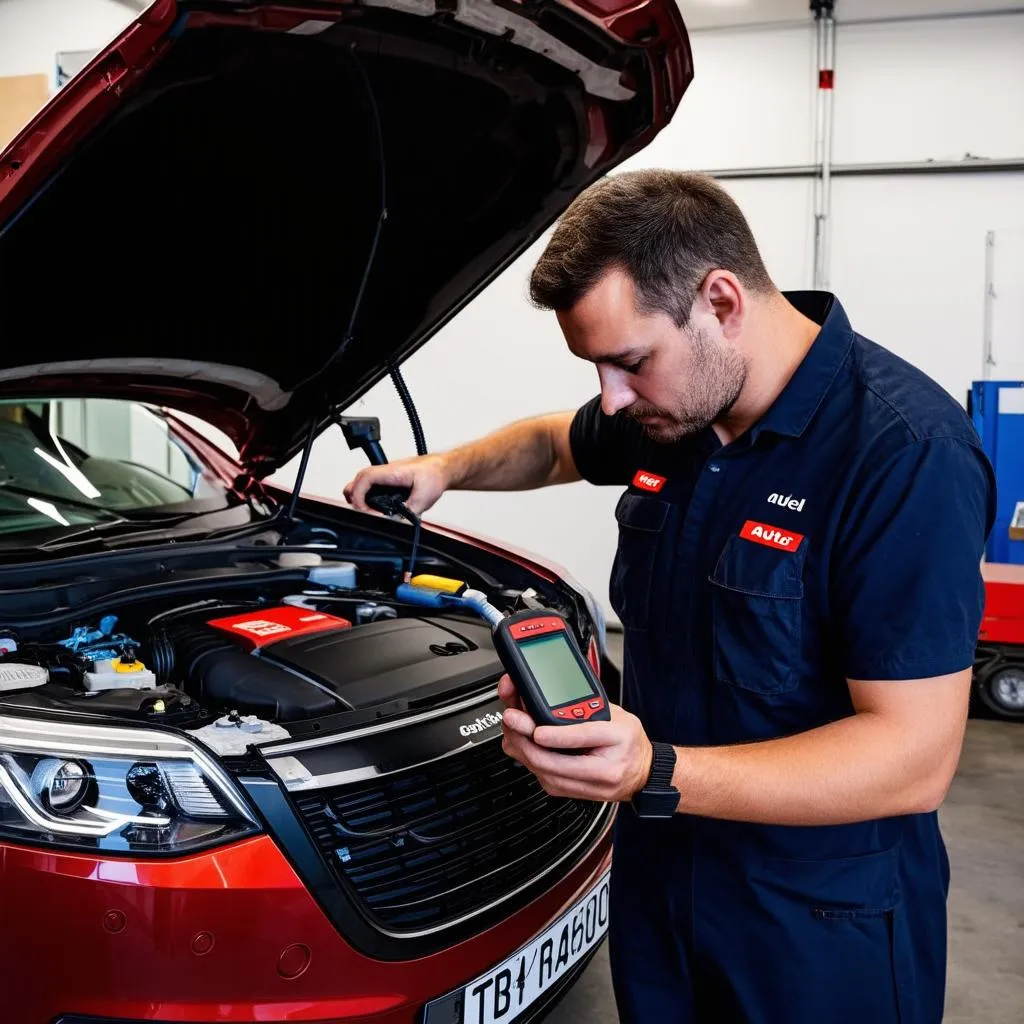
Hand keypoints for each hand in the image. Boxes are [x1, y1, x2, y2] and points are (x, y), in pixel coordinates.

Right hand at [343, 454, 449, 515]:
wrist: (443, 468)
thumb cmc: (435, 475)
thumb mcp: (425, 497)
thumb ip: (410, 511)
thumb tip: (398, 522)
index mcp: (392, 472)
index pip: (365, 478)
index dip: (359, 495)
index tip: (363, 510)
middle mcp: (385, 472)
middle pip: (357, 481)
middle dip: (355, 499)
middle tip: (365, 514)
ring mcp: (385, 476)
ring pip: (361, 483)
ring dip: (359, 497)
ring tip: (369, 513)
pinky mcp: (387, 480)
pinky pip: (370, 486)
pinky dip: (367, 497)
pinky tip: (376, 508)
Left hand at [497, 675, 653, 802]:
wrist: (643, 772)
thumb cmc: (629, 742)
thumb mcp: (617, 717)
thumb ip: (587, 711)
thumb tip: (553, 703)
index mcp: (615, 746)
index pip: (582, 739)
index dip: (555, 736)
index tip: (537, 729)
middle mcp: (599, 773)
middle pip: (551, 761)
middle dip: (524, 739)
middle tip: (511, 718)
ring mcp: (582, 786)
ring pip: (542, 772)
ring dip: (520, 748)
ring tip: (511, 726)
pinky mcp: (570, 792)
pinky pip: (541, 776)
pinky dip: (527, 758)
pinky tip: (520, 741)